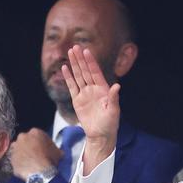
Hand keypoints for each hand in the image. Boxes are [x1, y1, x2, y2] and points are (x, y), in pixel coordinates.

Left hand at [9, 128, 62, 179]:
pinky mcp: (11, 157)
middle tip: (36, 154)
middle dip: (30, 145)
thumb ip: (55, 149)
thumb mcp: (58, 152)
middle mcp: (23, 137)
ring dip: (23, 152)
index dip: (42, 142)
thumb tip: (57, 152)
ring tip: (30, 161)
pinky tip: (26, 167)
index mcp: (35, 132)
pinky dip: (20, 161)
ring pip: (19, 148)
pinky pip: (16, 158)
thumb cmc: (49, 159)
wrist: (38, 171)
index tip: (44, 148)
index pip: (38, 135)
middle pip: (26, 140)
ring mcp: (15, 147)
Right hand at [62, 46, 120, 172]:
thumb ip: (113, 98)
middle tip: (75, 47)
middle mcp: (93, 89)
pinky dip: (68, 77)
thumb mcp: (113, 111)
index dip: (91, 62)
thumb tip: (117, 86)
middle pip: (85, 71)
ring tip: (70, 52)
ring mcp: (85, 94)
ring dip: (74, 65)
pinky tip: (65, 68)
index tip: (86, 51)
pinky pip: (71, 87)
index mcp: (103, 89)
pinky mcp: (77, 101)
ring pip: (78, 76)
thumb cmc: (110, 124)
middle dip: (80, 59)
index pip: (95, 72)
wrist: (100, 135)